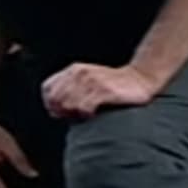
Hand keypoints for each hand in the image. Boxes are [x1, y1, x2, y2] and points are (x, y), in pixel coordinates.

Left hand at [42, 62, 157, 119]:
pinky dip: (85, 115)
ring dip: (73, 114)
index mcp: (73, 70)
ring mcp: (92, 81)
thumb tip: (53, 111)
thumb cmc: (112, 86)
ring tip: (84, 116)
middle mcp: (80, 73)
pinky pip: (84, 107)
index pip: (47, 89)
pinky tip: (93, 115)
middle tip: (73, 117)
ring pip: (68, 103)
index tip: (61, 112)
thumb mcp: (87, 82)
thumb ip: (70, 91)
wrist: (140, 78)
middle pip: (55, 98)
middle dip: (61, 111)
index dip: (50, 103)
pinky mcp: (103, 90)